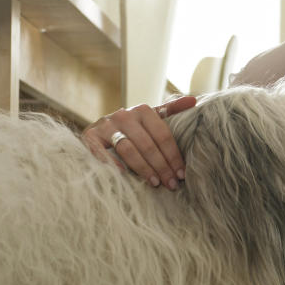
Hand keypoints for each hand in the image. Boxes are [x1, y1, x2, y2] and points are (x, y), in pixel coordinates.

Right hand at [82, 95, 196, 189]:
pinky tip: (124, 175)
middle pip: (148, 144)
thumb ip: (170, 110)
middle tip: (171, 184)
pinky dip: (113, 163)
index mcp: (142, 110)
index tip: (181, 174)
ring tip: (155, 183)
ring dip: (143, 168)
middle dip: (161, 166)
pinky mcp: (90, 137)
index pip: (163, 135)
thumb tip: (194, 100)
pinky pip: (103, 152)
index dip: (173, 156)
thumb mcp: (150, 118)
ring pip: (128, 149)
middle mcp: (124, 115)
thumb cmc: (131, 128)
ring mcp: (106, 125)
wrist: (98, 129)